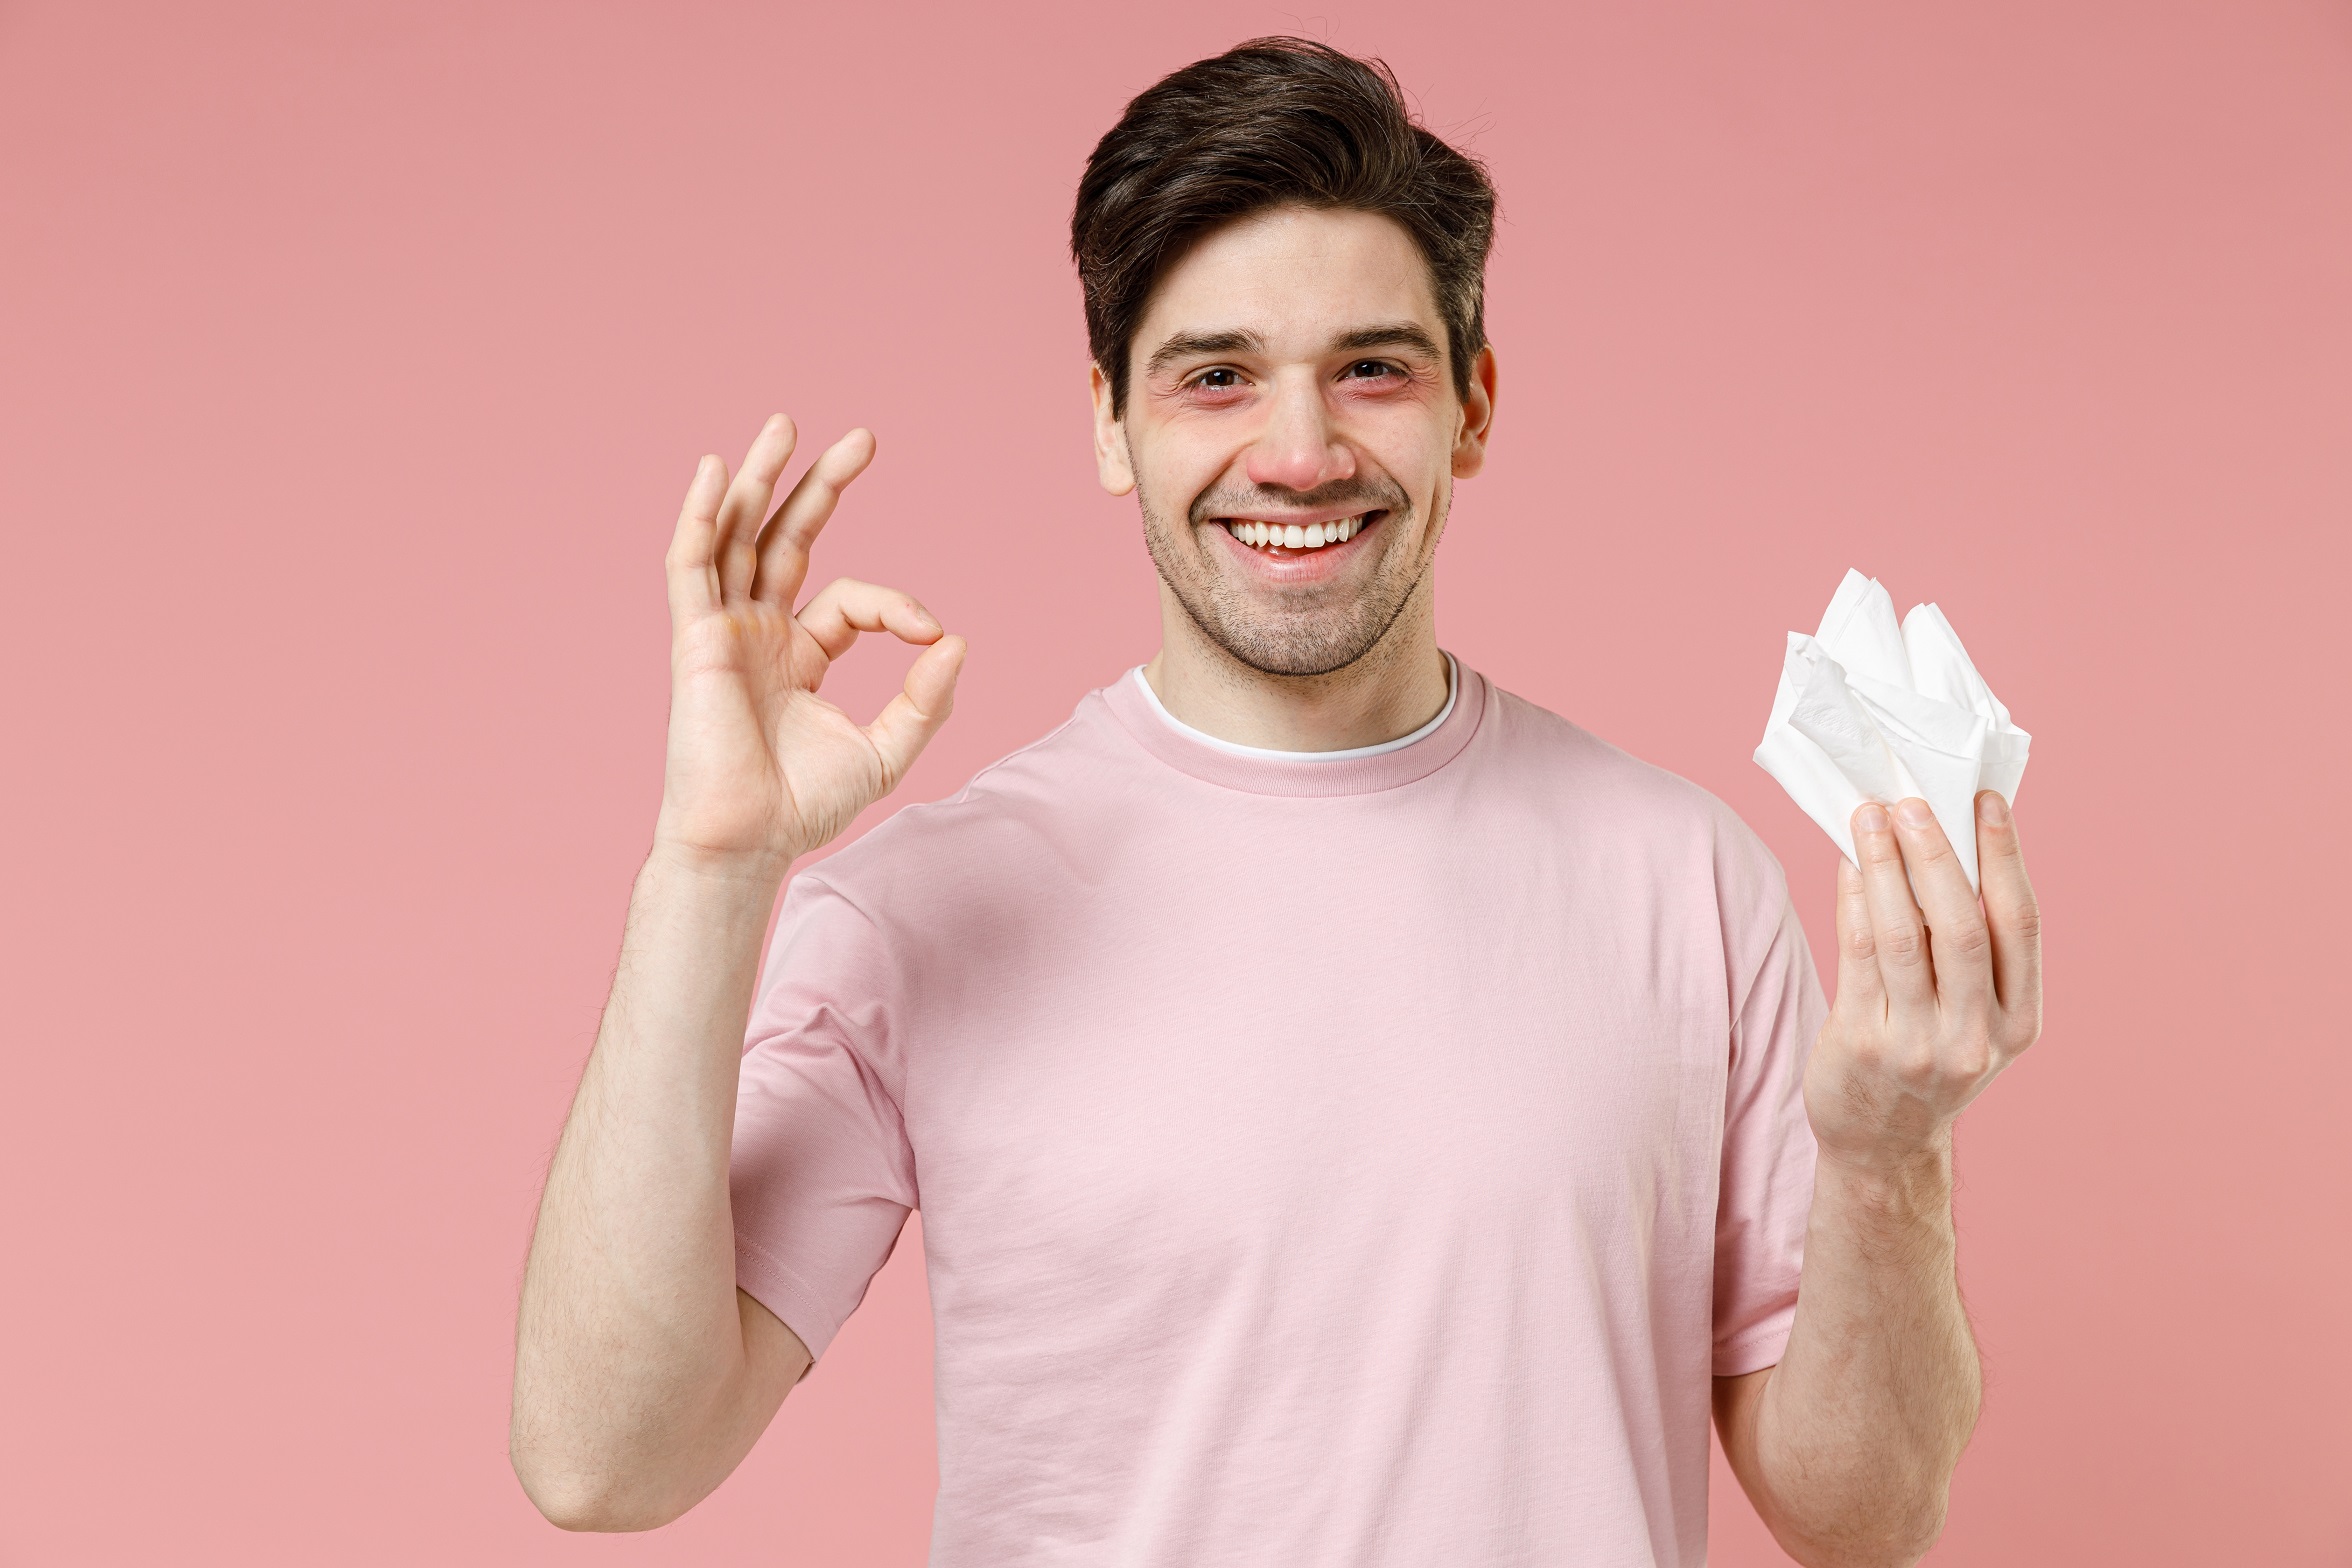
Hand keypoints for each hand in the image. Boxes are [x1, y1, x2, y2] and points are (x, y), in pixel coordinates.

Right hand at [652, 415, 965, 871]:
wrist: (748, 839)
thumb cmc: (804, 805)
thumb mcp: (886, 750)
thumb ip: (926, 700)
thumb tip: (958, 641)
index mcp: (800, 655)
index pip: (850, 598)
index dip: (896, 605)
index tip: (929, 633)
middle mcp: (759, 632)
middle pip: (786, 540)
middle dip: (821, 486)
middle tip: (864, 439)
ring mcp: (724, 630)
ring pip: (738, 537)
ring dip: (760, 480)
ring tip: (785, 424)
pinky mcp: (695, 638)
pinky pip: (690, 564)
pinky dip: (699, 516)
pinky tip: (717, 471)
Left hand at [1804, 792, 2042, 1170]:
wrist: (1882, 1143)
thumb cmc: (1927, 1055)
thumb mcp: (1974, 1015)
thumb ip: (1970, 944)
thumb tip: (1944, 838)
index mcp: (2020, 1021)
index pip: (2021, 924)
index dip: (2005, 856)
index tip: (1985, 800)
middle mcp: (1976, 1036)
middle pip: (1962, 926)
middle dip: (1937, 855)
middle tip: (1912, 801)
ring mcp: (1918, 1044)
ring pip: (1902, 936)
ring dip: (1885, 868)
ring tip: (1869, 817)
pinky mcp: (1862, 1043)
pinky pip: (1857, 955)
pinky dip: (1853, 901)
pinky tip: (1849, 864)